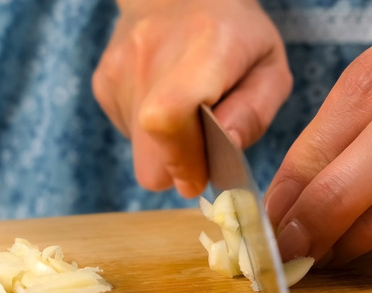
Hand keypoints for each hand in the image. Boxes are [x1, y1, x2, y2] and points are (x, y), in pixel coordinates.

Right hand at [92, 0, 291, 196]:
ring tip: (187, 109)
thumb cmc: (236, 36)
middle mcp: (151, 54)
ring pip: (140, 154)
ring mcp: (118, 68)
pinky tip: (165, 99)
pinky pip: (129, 137)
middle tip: (203, 146)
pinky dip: (150, 133)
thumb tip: (226, 149)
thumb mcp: (269, 68)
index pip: (168, 116)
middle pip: (148, 156)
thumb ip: (254, 113)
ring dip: (166, 148)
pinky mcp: (103, 82)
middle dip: (179, 167)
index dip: (183, 160)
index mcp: (205, 46)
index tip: (200, 176)